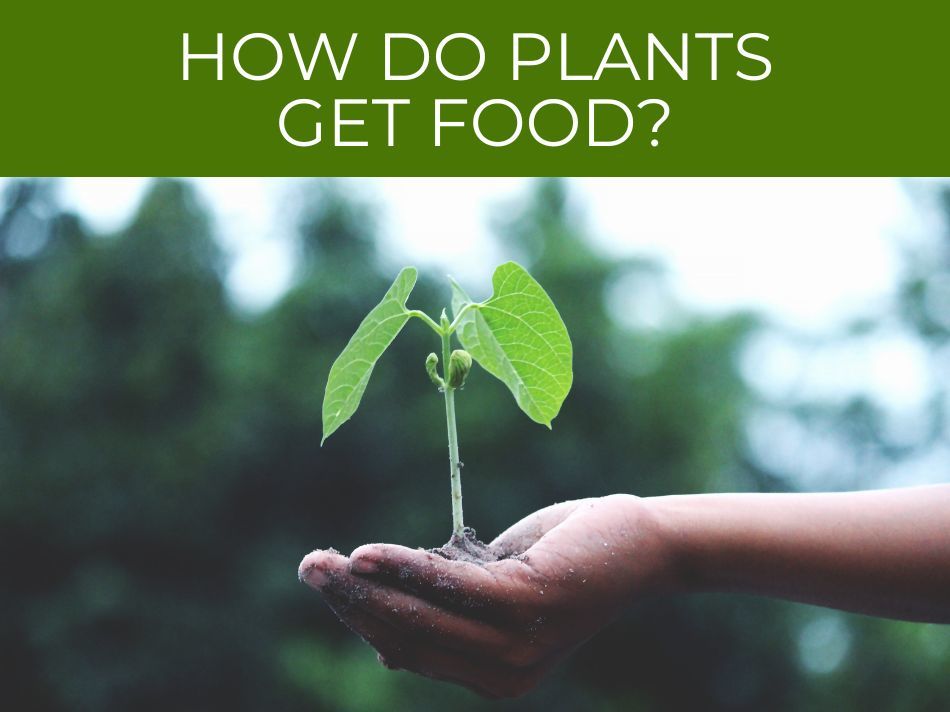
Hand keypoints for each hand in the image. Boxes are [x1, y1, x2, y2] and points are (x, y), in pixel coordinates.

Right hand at [298, 495, 673, 697]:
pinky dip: (404, 568)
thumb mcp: (497, 591)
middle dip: (351, 603)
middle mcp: (501, 675)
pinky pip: (450, 587)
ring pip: (420, 617)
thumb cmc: (564, 560)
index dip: (362, 619)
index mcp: (492, 676)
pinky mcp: (527, 605)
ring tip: (323, 562)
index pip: (409, 650)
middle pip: (406, 637)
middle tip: (308, 568)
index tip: (328, 584)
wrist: (640, 544)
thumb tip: (384, 647)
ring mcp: (516, 645)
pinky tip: (367, 554)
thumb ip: (449, 614)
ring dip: (365, 587)